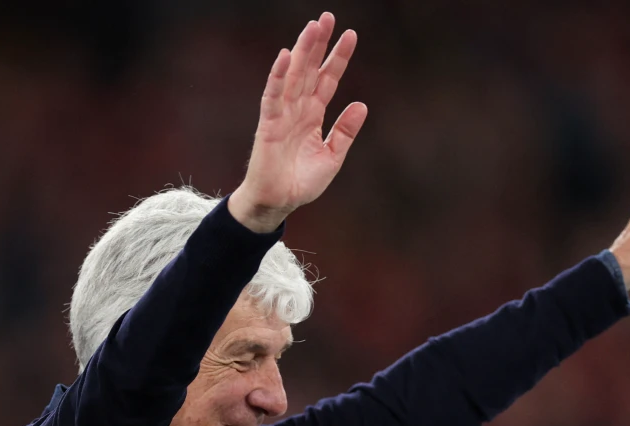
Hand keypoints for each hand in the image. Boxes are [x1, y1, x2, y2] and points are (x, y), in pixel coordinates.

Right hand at [228, 12, 367, 232]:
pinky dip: (278, 76)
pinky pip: (273, 96)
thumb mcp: (332, 157)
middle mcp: (298, 109)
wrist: (278, 202)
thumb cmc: (301, 182)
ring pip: (293, 76)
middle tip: (328, 17)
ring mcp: (282, 114)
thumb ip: (345, 132)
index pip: (327, 79)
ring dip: (302, 51)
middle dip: (318, 44)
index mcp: (314, 114)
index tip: (350, 34)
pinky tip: (286, 57)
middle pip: (309, 69)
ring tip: (312, 27)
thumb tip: (361, 104)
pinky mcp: (268, 125)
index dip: (338, 58)